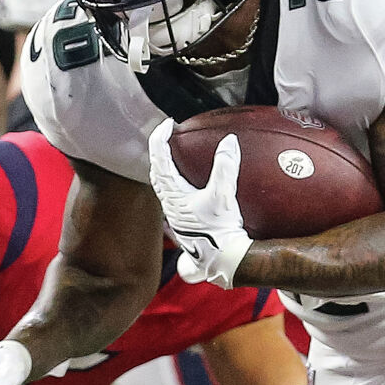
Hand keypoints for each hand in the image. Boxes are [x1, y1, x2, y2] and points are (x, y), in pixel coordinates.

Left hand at [147, 119, 250, 287]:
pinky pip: (171, 199)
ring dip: (165, 170)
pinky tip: (187, 190)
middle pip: (156, 172)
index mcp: (174, 195)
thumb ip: (225, 167)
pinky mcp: (183, 225)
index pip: (159, 159)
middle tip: (168, 137)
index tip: (168, 124)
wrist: (223, 261)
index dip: (160, 138)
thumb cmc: (221, 231)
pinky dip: (174, 186)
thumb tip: (229, 142)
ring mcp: (175, 217)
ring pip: (161, 187)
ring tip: (174, 159)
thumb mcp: (224, 195)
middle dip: (159, 152)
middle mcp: (170, 205)